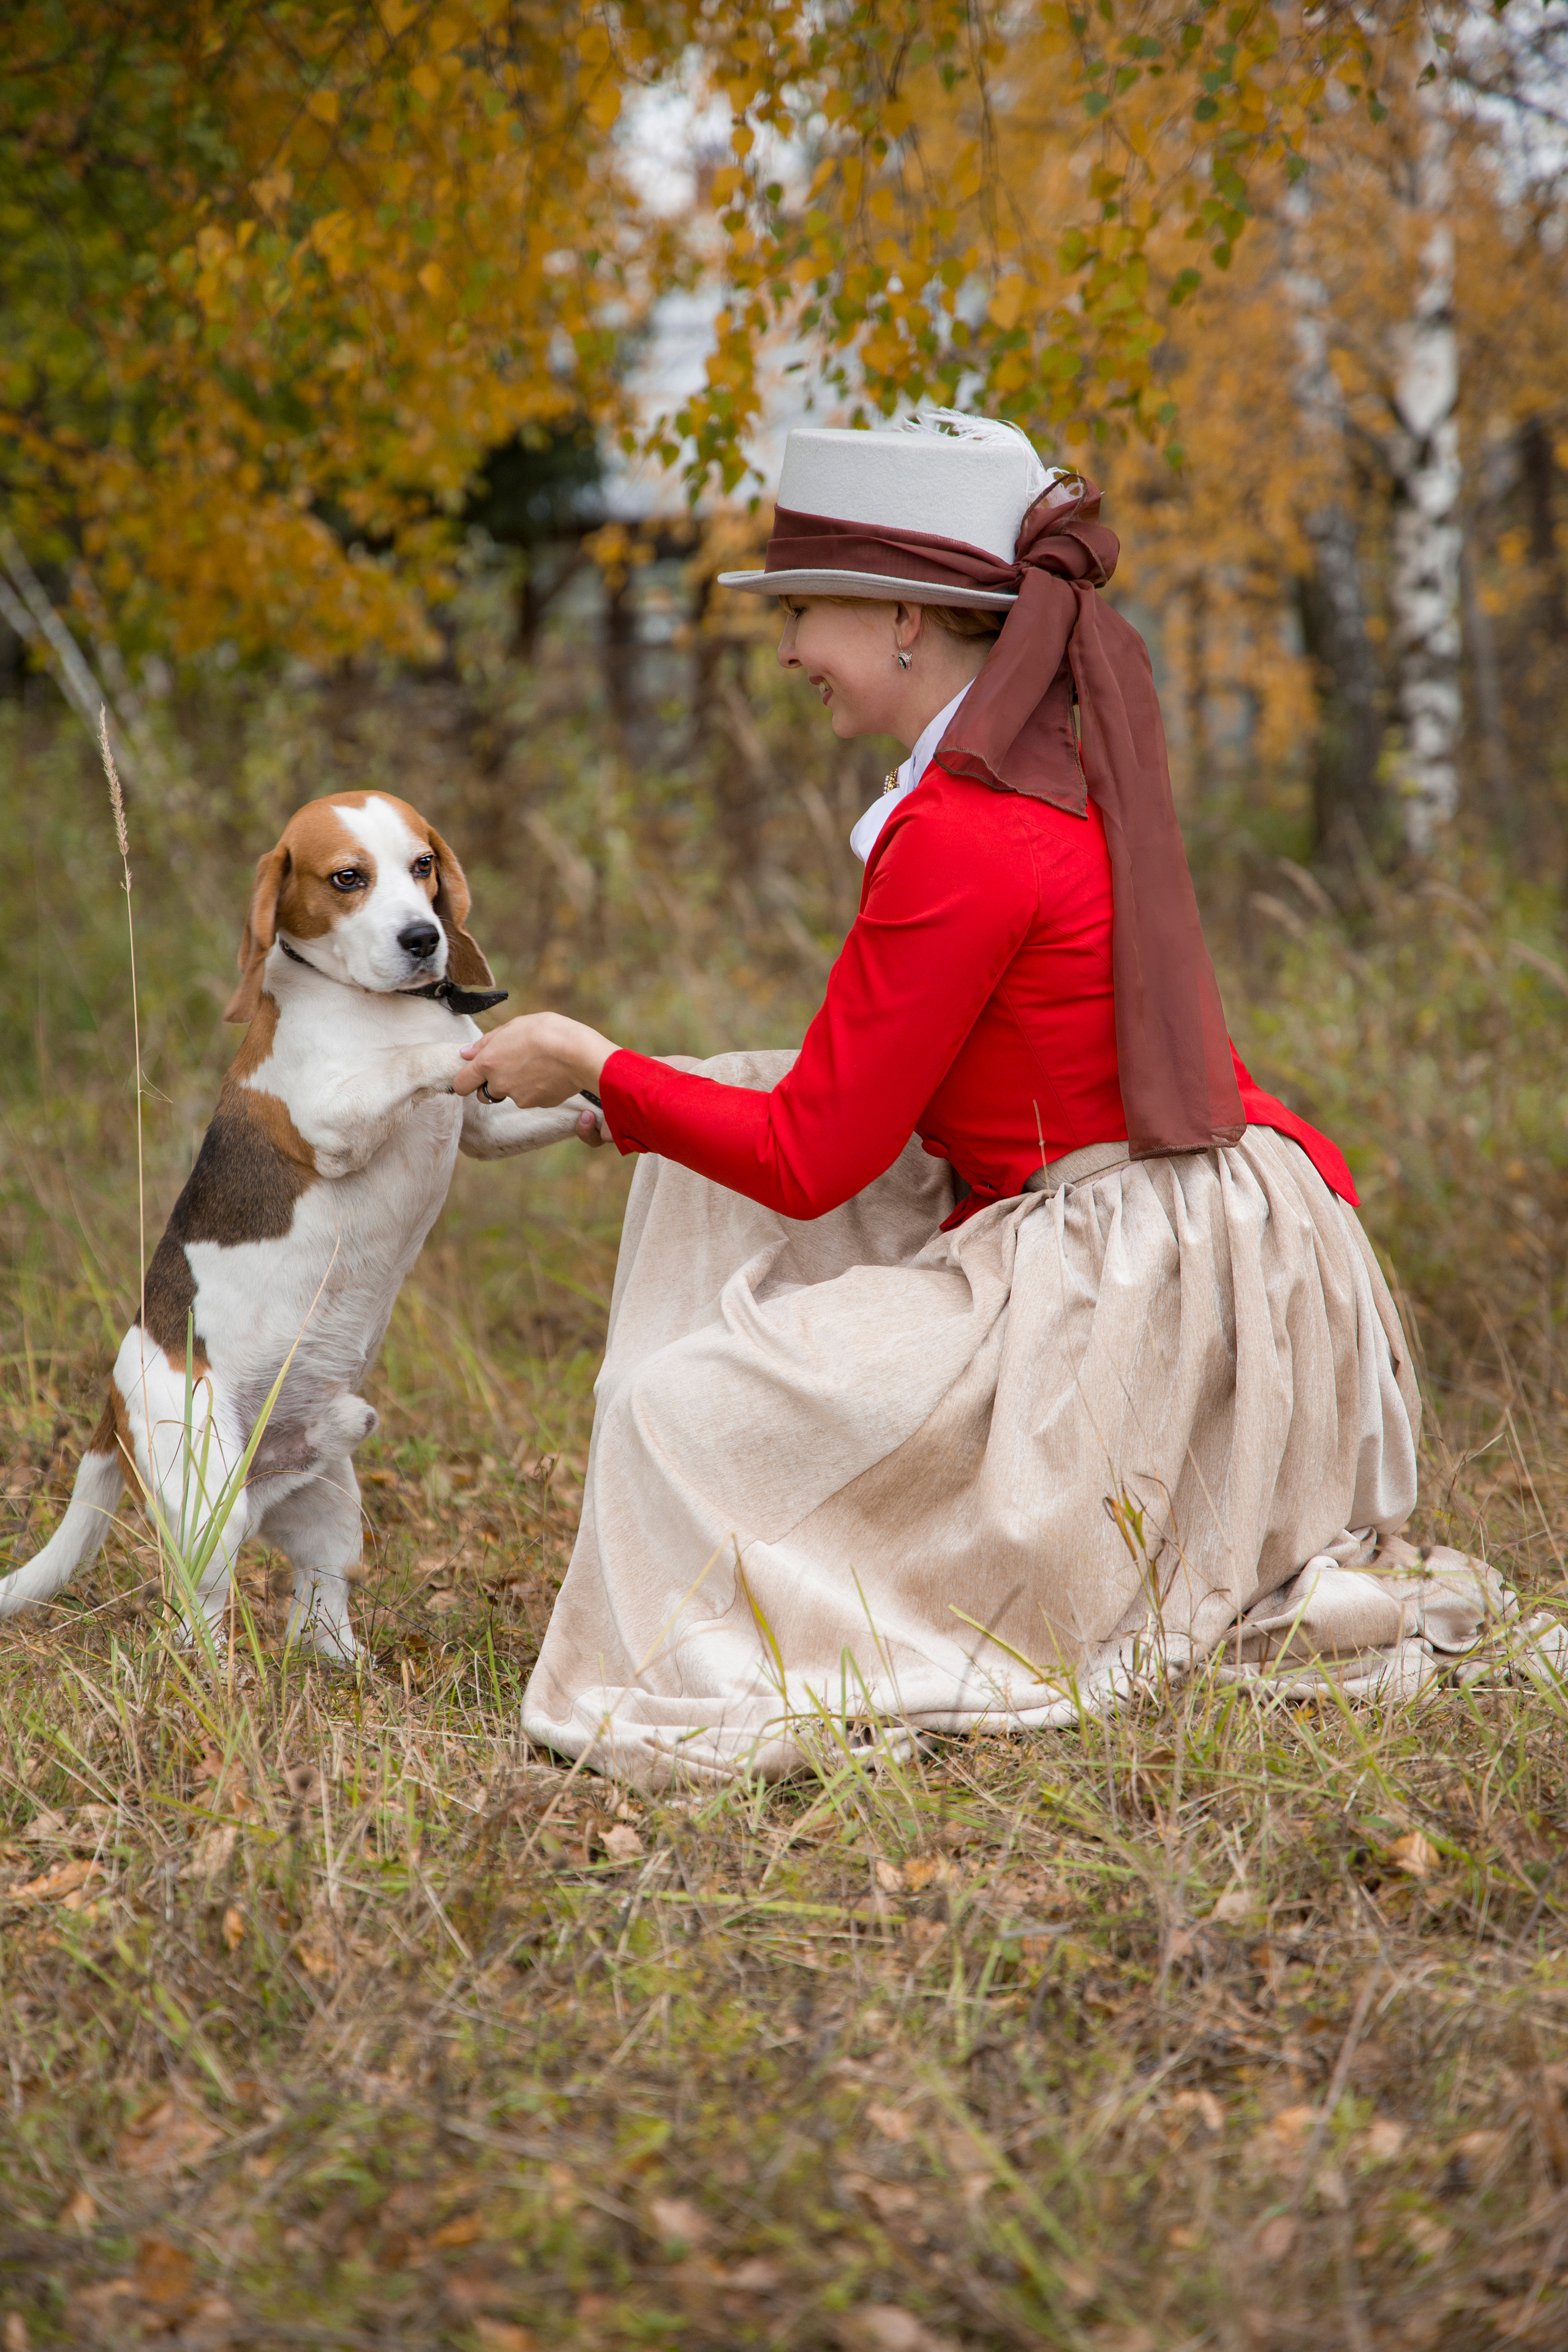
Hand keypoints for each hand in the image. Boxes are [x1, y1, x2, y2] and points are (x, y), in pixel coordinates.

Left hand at [455, 1012, 615, 1131]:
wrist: (580, 1054)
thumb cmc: (548, 1032)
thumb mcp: (515, 1025)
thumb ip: (487, 1042)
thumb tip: (466, 1054)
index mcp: (488, 1063)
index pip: (461, 1084)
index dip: (465, 1080)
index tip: (473, 1075)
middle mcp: (499, 1084)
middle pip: (485, 1093)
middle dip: (494, 1083)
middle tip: (513, 1065)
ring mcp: (519, 1098)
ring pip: (511, 1094)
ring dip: (519, 1084)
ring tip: (539, 1064)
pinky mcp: (539, 1104)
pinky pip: (532, 1097)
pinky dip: (538, 1088)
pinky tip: (551, 1073)